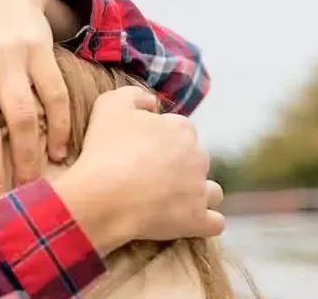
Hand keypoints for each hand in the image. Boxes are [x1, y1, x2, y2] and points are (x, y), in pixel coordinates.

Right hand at [53, 87, 224, 254]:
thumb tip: (152, 103)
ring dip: (196, 193)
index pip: (180, 128)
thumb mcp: (109, 105)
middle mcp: (198, 157)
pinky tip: (186, 221)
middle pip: (196, 159)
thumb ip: (134, 95)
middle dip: (179, 165)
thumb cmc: (104, 150)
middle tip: (148, 175)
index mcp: (180, 129)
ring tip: (169, 200)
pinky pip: (215, 222)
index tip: (140, 149)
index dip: (160, 138)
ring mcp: (200, 190)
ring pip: (211, 190)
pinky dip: (203, 222)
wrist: (103, 196)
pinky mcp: (198, 220)